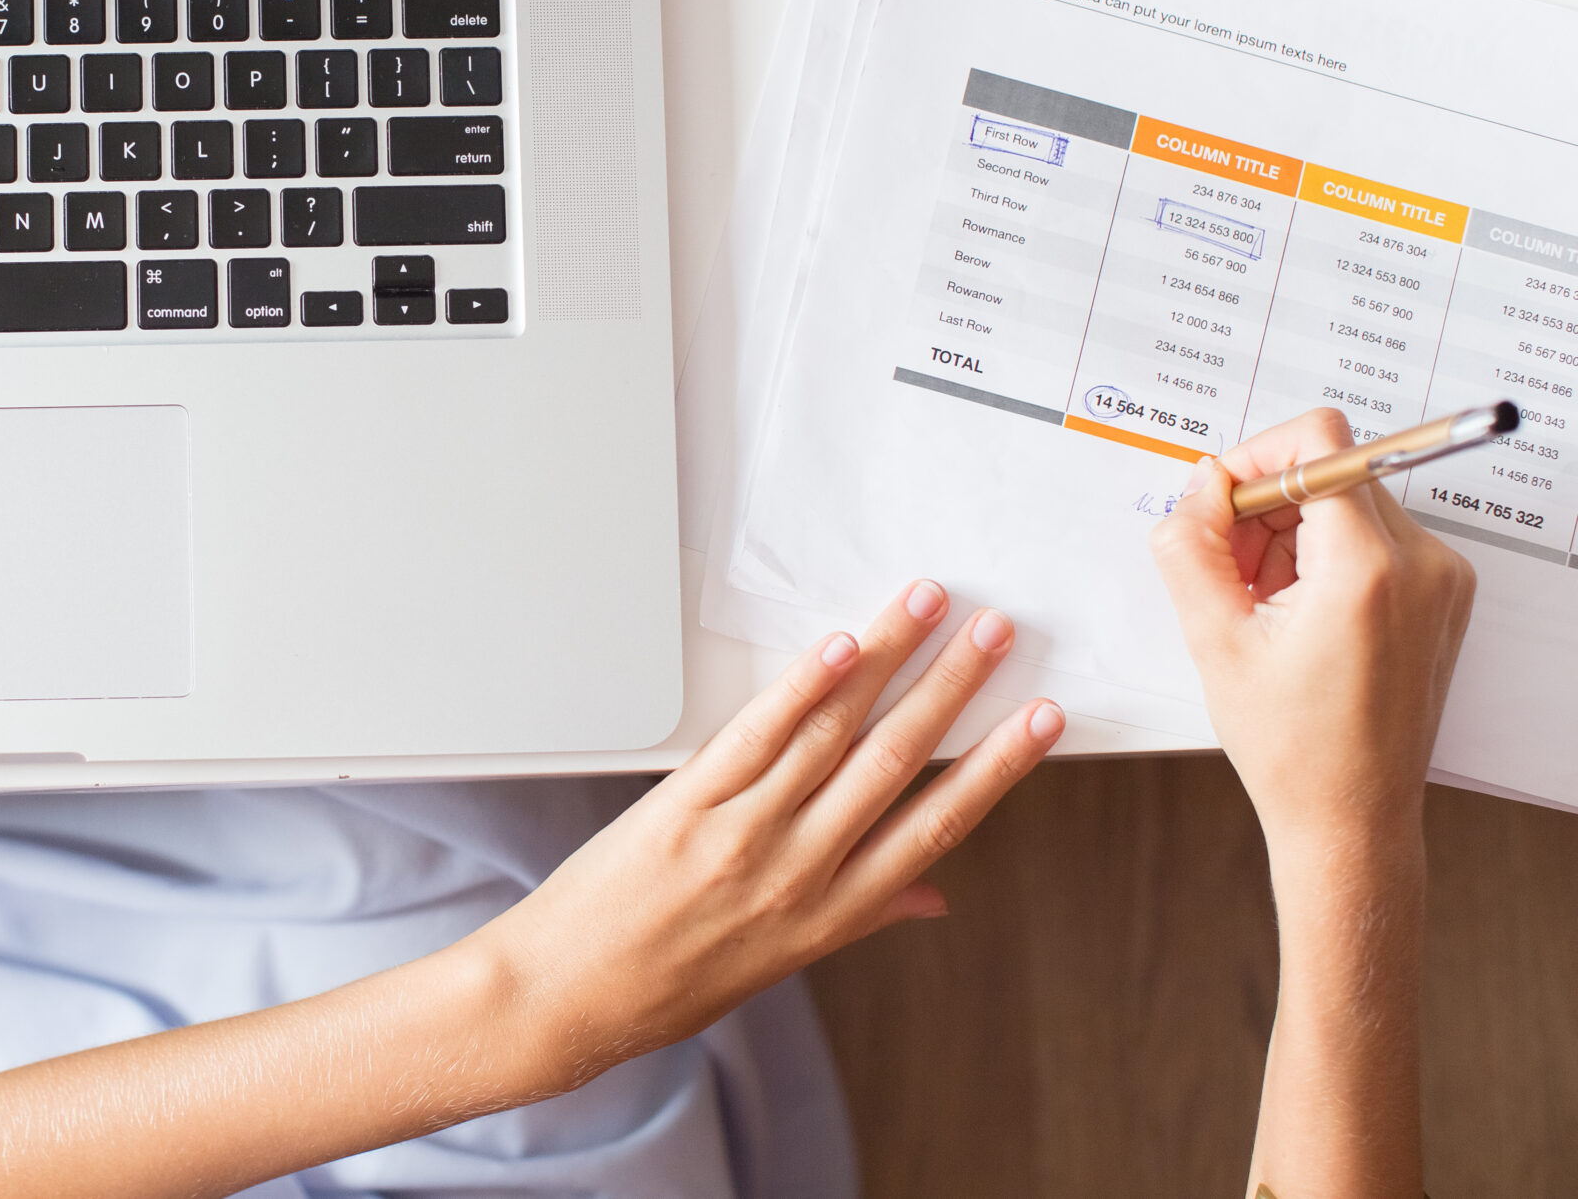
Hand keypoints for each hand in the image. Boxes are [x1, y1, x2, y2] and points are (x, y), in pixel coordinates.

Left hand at [465, 581, 1062, 1088]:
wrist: (565, 998)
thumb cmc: (668, 983)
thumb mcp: (780, 963)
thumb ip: (861, 915)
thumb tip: (932, 897)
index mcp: (832, 914)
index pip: (937, 825)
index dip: (996, 767)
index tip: (1040, 720)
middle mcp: (799, 872)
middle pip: (895, 762)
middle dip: (954, 689)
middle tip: (997, 632)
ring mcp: (742, 834)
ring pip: (834, 733)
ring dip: (889, 661)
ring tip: (927, 607)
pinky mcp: (685, 805)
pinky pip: (755, 736)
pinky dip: (801, 686)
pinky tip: (838, 645)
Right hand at [1149, 407, 1475, 860]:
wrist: (1351, 815)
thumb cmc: (1293, 747)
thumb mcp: (1213, 637)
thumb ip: (1190, 543)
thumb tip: (1201, 483)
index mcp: (1366, 569)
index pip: (1318, 442)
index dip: (1254, 458)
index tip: (1221, 501)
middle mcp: (1421, 563)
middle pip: (1328, 471)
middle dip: (1263, 507)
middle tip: (1231, 572)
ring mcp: (1440, 577)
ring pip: (1344, 502)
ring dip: (1289, 535)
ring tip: (1262, 605)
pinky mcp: (1440, 593)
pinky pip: (1369, 536)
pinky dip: (1321, 556)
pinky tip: (1294, 613)